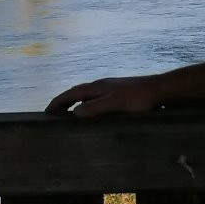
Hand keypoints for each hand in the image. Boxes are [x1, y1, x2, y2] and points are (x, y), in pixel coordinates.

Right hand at [44, 76, 159, 116]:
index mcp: (97, 86)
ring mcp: (109, 89)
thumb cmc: (138, 97)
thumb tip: (75, 112)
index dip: (57, 102)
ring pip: (86, 96)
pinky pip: (95, 100)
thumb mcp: (115, 103)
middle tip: (52, 116)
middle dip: (63, 103)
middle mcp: (101, 86)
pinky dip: (86, 107)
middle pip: (76, 93)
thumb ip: (95, 107)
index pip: (71, 93)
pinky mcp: (118, 95)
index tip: (45, 113)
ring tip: (67, 117)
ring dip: (74, 105)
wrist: (158, 90)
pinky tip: (91, 116)